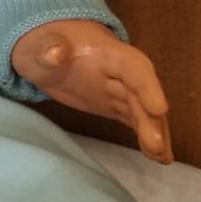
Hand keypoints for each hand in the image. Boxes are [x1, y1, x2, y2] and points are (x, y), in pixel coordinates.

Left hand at [10, 19, 172, 164]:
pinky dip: (145, 136)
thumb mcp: (38, 45)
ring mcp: (117, 89)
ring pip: (141, 109)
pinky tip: (158, 158)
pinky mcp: (113, 105)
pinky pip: (133, 120)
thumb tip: (57, 54)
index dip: (147, 86)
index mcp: (104, 51)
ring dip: (153, 132)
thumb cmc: (41, 43)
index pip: (132, 65)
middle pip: (139, 93)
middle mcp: (118, 71)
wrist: (44, 48)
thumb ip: (48, 49)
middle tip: (156, 146)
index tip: (159, 108)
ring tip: (162, 158)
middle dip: (150, 118)